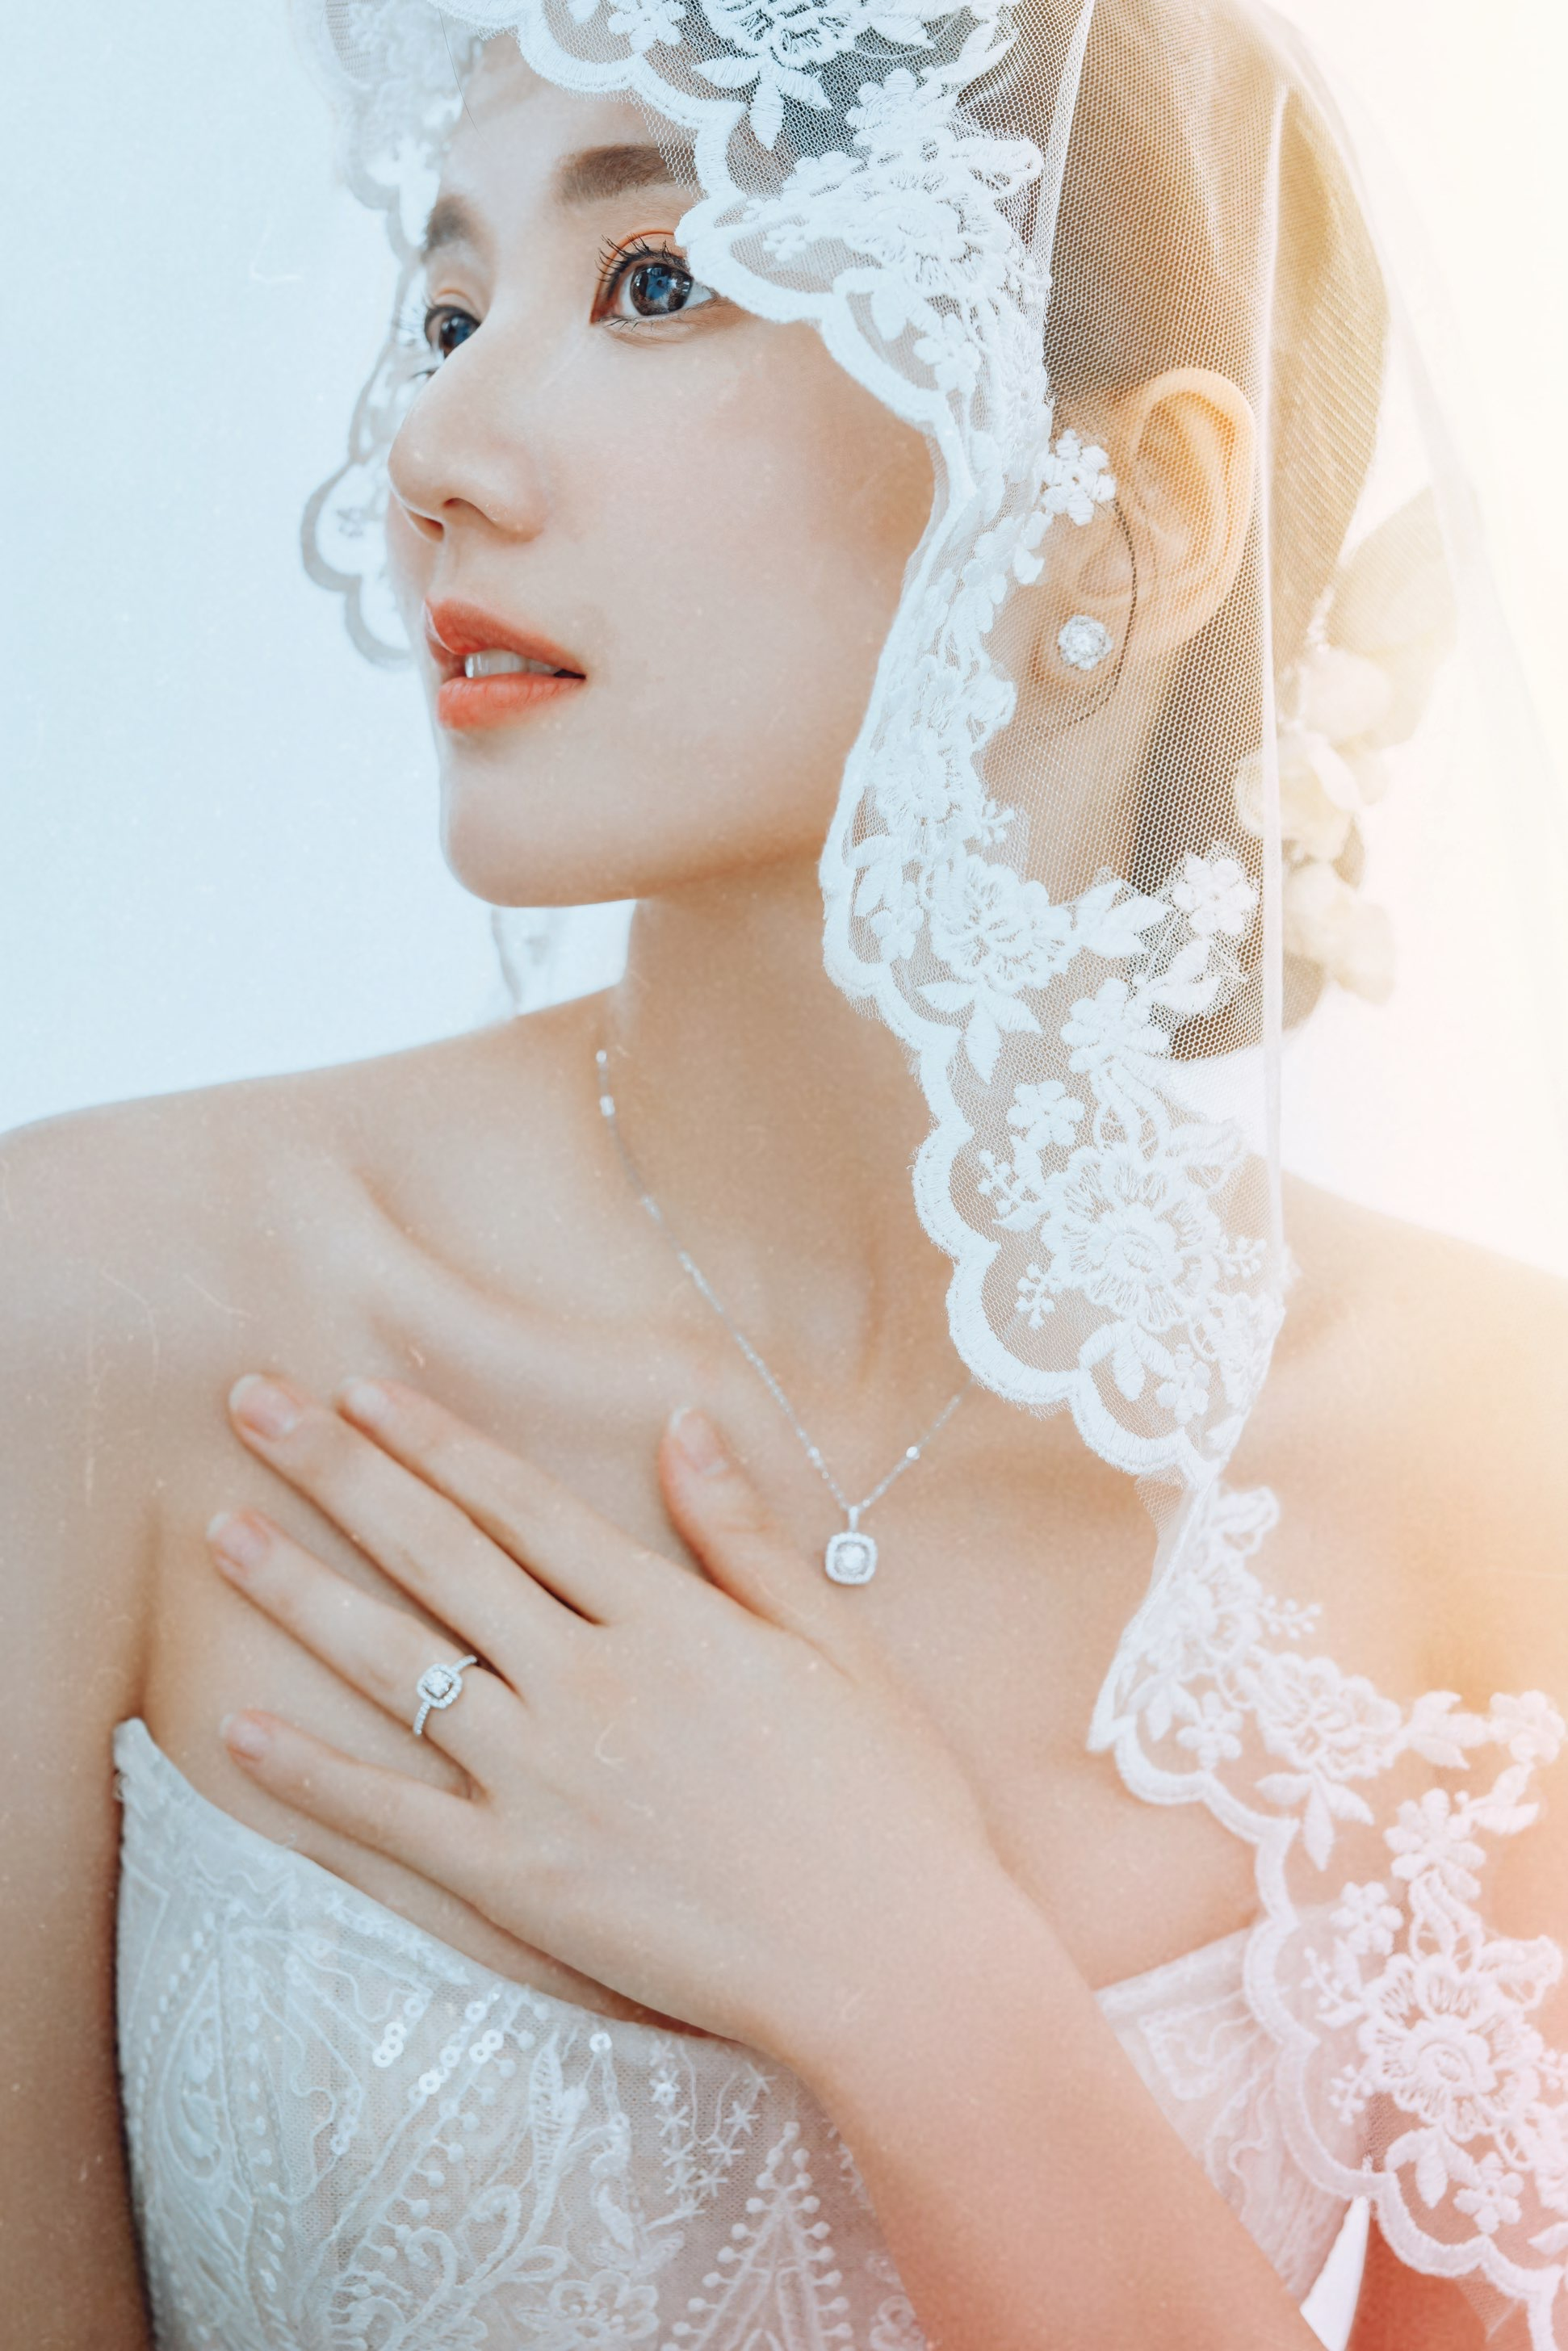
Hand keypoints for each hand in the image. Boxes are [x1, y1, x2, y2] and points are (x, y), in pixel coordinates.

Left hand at [209, 1372, 1000, 2069]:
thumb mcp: (831, 1638)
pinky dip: (311, 1776)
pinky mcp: (520, 1879)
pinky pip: (393, 1816)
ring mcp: (545, 1780)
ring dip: (301, 1591)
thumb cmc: (884, 1795)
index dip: (431, 1439)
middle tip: (252, 1406)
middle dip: (336, 1471)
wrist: (893, 1960)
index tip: (357, 1388)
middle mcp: (589, 1681)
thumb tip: (682, 1421)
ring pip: (397, 1663)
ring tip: (224, 1533)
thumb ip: (741, 1532)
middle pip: (436, 1554)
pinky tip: (240, 1729)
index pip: (519, 1504)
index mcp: (666, 1617)